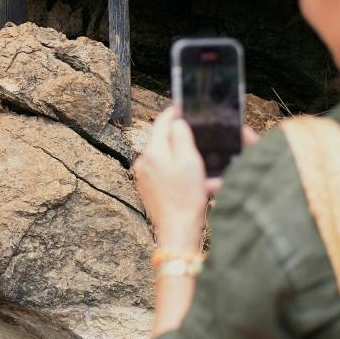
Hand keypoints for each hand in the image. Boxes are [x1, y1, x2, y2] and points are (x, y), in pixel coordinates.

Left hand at [134, 107, 209, 250]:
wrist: (177, 232)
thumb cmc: (186, 198)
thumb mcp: (190, 162)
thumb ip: (181, 137)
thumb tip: (176, 122)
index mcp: (152, 152)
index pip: (161, 123)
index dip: (173, 113)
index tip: (181, 107)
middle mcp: (142, 162)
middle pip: (160, 139)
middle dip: (177, 135)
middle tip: (194, 133)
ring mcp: (143, 177)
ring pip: (162, 156)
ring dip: (178, 155)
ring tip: (196, 160)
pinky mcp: (147, 189)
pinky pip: (162, 171)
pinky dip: (175, 170)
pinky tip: (190, 179)